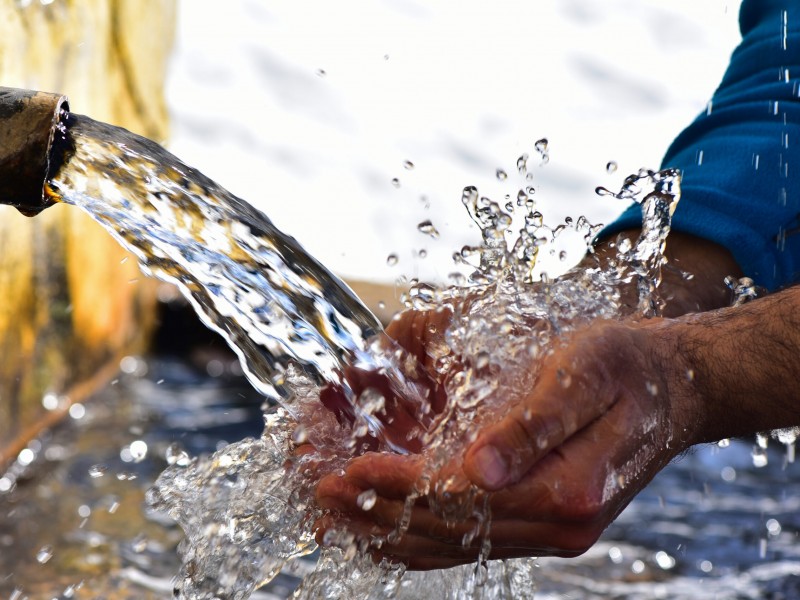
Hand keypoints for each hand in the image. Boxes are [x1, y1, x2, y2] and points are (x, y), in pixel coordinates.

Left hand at [314, 317, 698, 567]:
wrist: (675, 388)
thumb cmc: (627, 367)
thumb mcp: (583, 377)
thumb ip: (532, 426)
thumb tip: (476, 469)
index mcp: (566, 491)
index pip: (462, 501)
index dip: (401, 488)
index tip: (348, 471)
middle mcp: (557, 526)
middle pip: (449, 532)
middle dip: (379, 512)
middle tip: (320, 493)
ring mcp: (549, 531)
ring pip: (454, 546)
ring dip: (391, 530)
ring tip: (337, 512)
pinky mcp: (541, 521)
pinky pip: (470, 540)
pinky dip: (422, 535)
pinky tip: (387, 524)